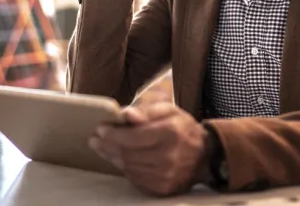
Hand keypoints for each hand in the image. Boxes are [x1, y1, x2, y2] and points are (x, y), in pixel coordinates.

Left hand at [89, 102, 209, 195]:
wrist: (204, 156)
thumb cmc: (183, 129)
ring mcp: (165, 175)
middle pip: (127, 153)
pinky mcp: (162, 188)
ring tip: (104, 148)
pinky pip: (135, 179)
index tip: (100, 128)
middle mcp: (168, 157)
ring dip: (113, 157)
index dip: (113, 133)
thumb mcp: (170, 111)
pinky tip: (120, 160)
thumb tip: (125, 114)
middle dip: (107, 145)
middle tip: (95, 139)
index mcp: (170, 133)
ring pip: (128, 167)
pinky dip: (125, 168)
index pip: (133, 137)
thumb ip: (147, 111)